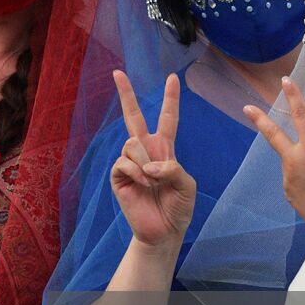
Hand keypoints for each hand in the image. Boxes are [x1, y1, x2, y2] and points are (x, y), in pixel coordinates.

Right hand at [109, 72, 196, 250]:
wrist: (163, 231)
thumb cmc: (179, 208)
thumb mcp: (187, 185)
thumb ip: (173, 169)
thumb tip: (149, 165)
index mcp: (164, 149)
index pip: (167, 118)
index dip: (170, 98)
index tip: (172, 77)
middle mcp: (145, 151)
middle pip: (133, 116)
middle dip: (126, 94)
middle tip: (117, 72)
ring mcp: (130, 162)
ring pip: (132, 144)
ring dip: (146, 165)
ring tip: (152, 183)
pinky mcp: (118, 176)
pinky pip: (123, 162)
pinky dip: (137, 174)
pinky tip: (142, 185)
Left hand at [243, 76, 304, 245]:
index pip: (301, 116)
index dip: (294, 96)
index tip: (286, 80)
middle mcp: (295, 162)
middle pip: (274, 136)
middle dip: (260, 120)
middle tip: (247, 107)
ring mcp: (288, 180)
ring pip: (292, 167)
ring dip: (304, 171)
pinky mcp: (288, 196)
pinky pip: (295, 185)